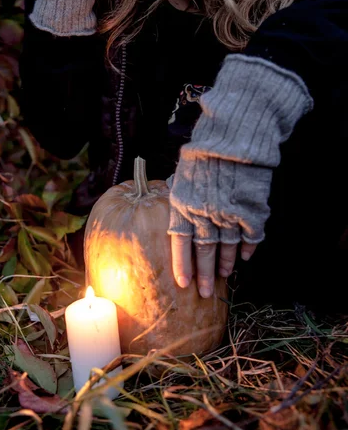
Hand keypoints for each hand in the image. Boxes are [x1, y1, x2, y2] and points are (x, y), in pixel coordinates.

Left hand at [168, 156, 271, 297]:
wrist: (233, 137)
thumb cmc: (204, 152)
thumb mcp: (183, 174)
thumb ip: (181, 198)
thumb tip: (179, 216)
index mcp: (183, 205)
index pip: (180, 243)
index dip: (182, 265)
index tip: (184, 284)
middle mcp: (204, 214)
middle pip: (204, 251)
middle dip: (204, 274)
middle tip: (205, 292)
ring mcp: (229, 214)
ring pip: (228, 246)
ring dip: (226, 262)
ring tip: (225, 274)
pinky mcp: (250, 210)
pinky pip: (250, 236)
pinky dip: (249, 248)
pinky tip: (246, 257)